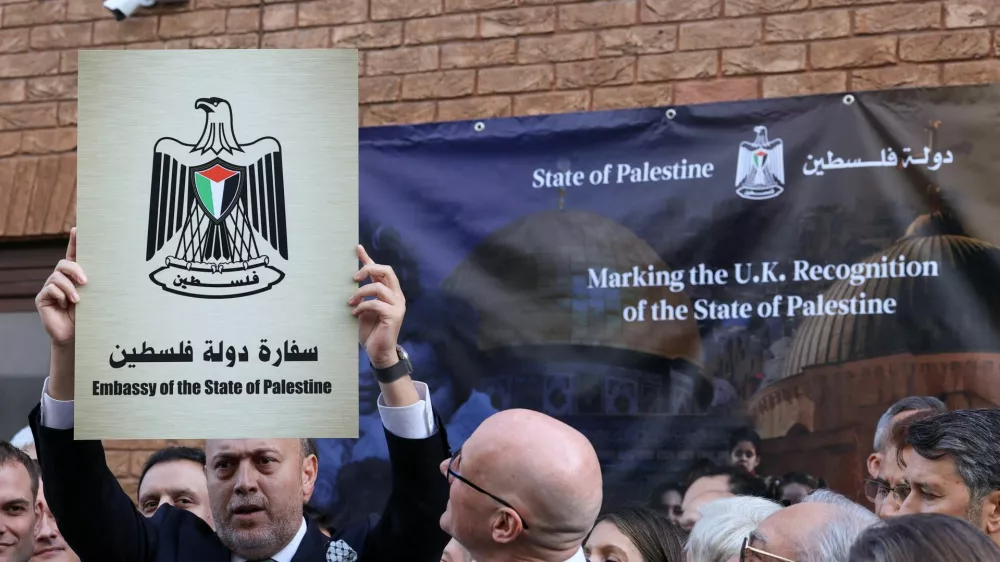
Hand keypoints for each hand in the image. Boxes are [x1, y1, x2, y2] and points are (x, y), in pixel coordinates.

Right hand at [36, 227, 86, 346]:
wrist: (76, 335)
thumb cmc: (89, 316)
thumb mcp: (95, 297)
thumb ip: (95, 284)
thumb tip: (105, 272)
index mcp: (75, 277)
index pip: (73, 256)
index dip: (74, 242)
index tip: (77, 229)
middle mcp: (61, 279)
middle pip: (64, 264)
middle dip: (75, 270)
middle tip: (86, 281)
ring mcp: (50, 288)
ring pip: (57, 276)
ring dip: (69, 287)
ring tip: (78, 300)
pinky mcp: (42, 298)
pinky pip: (50, 288)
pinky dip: (60, 295)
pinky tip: (65, 304)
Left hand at [349, 245, 403, 368]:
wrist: (379, 352)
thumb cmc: (371, 332)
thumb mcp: (364, 309)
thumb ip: (363, 295)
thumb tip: (353, 282)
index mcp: (390, 292)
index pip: (381, 270)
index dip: (368, 258)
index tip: (357, 248)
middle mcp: (397, 296)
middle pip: (387, 271)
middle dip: (369, 269)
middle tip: (354, 278)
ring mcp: (397, 305)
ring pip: (379, 287)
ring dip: (360, 293)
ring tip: (351, 302)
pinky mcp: (394, 315)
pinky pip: (376, 303)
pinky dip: (362, 306)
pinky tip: (356, 313)